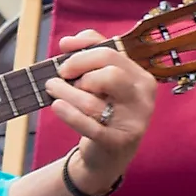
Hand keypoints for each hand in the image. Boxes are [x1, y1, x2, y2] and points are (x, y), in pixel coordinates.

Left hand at [44, 29, 155, 178]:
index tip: (62, 58)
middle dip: (78, 70)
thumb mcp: (103, 80)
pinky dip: (70, 115)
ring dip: (64, 92)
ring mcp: (134, 121)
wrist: (109, 154)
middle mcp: (143, 98)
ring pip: (93, 101)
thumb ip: (89, 54)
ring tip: (52, 89)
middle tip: (61, 76)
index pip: (111, 53)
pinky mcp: (118, 141)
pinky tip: (56, 106)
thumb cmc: (104, 109)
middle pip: (110, 73)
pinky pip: (91, 126)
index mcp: (141, 78)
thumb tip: (67, 42)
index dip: (81, 53)